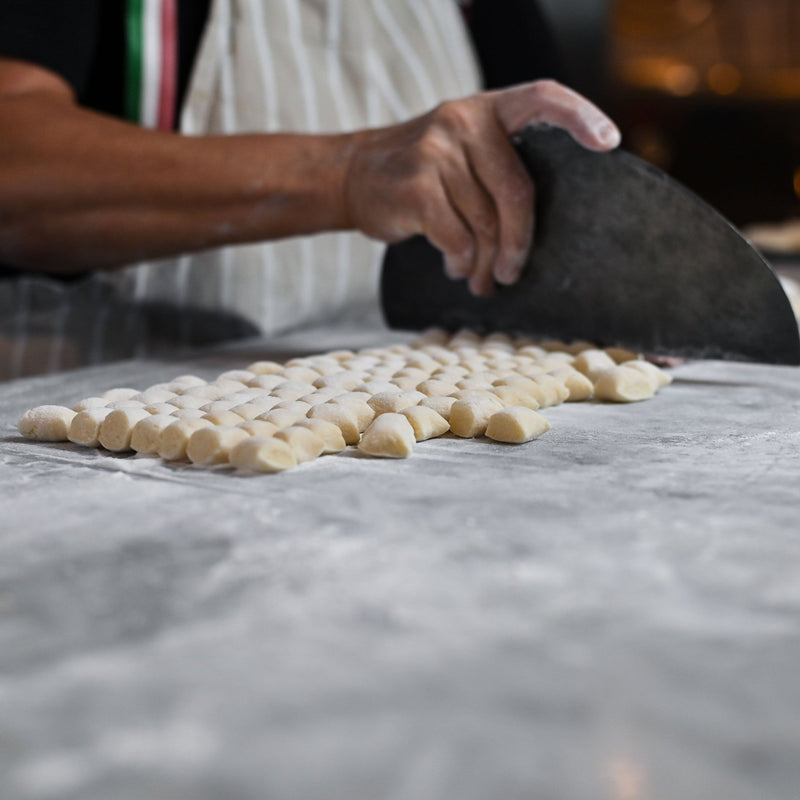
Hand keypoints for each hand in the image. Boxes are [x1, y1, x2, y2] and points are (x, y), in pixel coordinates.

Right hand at [344, 80, 619, 295]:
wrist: (353, 175)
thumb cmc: (420, 174)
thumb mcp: (460, 151)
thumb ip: (497, 168)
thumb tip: (536, 231)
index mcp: (486, 110)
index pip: (542, 97)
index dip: (579, 116)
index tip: (609, 144)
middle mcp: (463, 121)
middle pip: (516, 191)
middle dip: (519, 242)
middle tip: (511, 272)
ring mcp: (436, 150)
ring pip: (484, 223)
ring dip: (483, 261)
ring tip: (477, 277)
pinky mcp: (416, 185)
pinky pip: (457, 237)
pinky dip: (459, 260)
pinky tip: (454, 266)